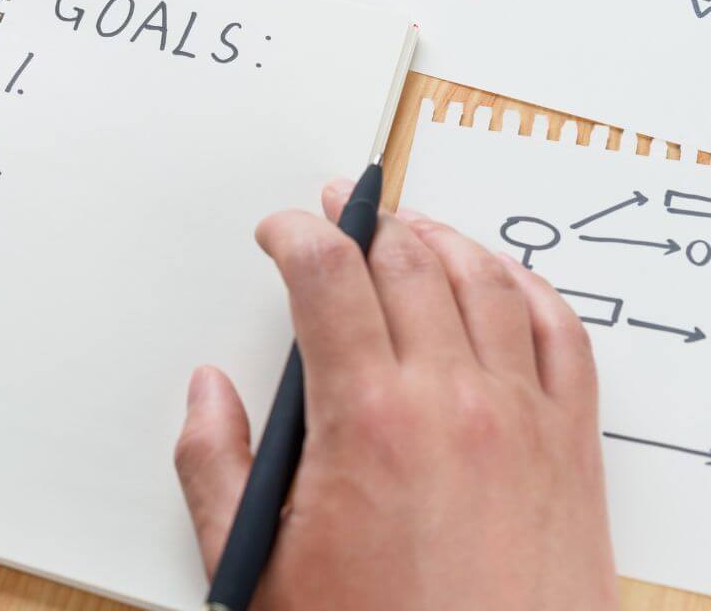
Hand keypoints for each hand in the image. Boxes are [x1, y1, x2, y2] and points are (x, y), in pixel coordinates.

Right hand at [175, 179, 616, 609]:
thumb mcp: (255, 567)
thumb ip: (214, 467)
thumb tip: (208, 393)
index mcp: (366, 419)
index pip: (326, 274)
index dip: (294, 233)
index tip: (279, 231)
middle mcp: (451, 399)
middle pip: (406, 260)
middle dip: (362, 220)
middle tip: (338, 211)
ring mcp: (521, 416)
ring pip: (484, 278)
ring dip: (439, 238)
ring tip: (408, 228)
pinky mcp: (570, 445)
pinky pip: (560, 332)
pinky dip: (527, 286)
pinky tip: (502, 278)